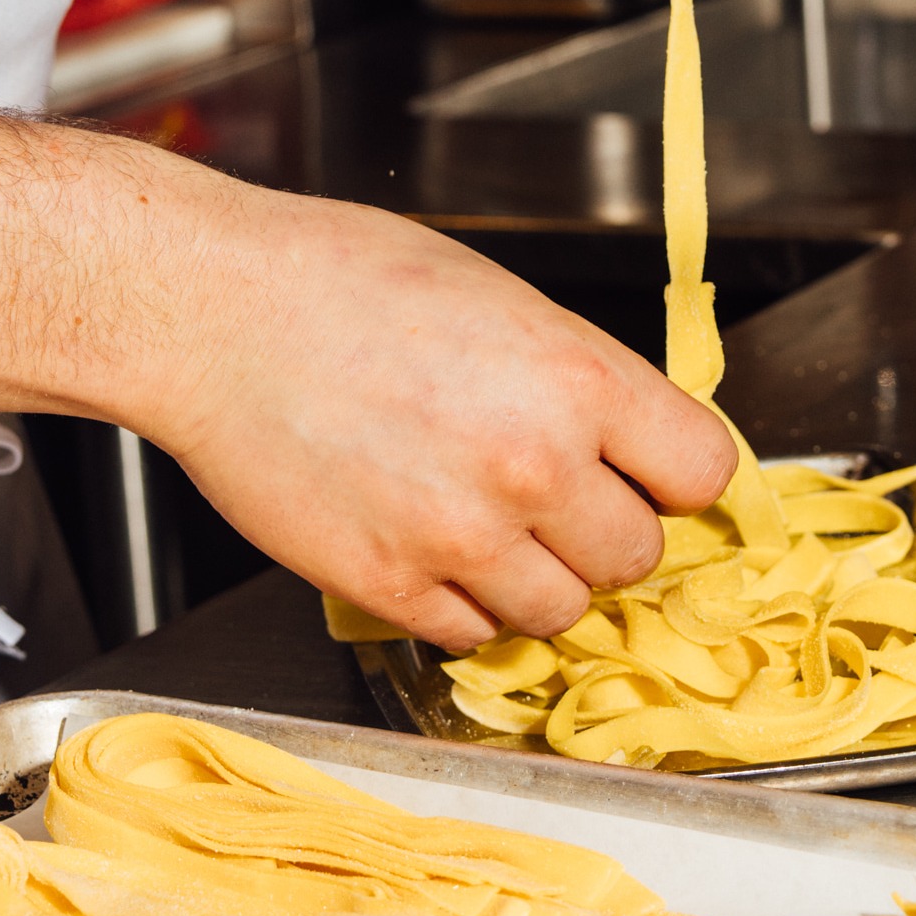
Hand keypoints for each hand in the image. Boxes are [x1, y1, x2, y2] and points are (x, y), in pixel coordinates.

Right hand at [110, 180, 736, 649]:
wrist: (211, 313)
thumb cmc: (338, 281)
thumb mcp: (499, 300)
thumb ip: (575, 379)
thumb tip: (629, 440)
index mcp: (575, 380)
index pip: (704, 472)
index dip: (676, 477)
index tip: (654, 477)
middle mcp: (533, 467)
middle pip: (638, 555)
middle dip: (603, 530)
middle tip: (553, 497)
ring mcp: (461, 536)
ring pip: (562, 610)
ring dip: (537, 578)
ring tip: (484, 521)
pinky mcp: (389, 585)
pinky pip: (472, 634)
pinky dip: (462, 603)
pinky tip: (428, 542)